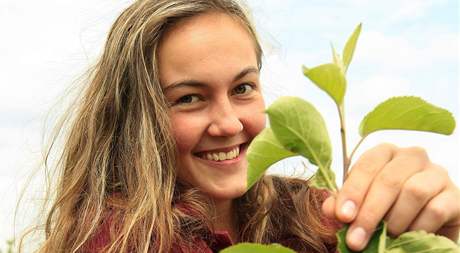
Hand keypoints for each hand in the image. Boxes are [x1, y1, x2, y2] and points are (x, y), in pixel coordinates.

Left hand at [321, 143, 459, 250]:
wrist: (423, 226)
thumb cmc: (387, 210)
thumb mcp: (361, 206)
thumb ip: (344, 205)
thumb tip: (329, 209)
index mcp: (385, 153)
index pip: (367, 165)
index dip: (353, 191)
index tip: (342, 216)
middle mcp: (412, 156)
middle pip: (389, 179)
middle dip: (369, 213)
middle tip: (356, 240)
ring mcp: (437, 174)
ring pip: (413, 192)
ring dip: (394, 220)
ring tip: (385, 237)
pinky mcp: (455, 196)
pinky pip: (436, 209)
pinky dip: (417, 227)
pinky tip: (407, 237)